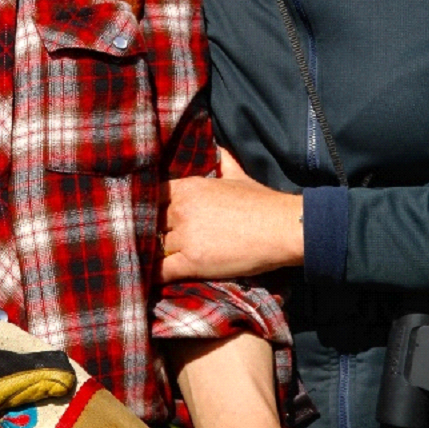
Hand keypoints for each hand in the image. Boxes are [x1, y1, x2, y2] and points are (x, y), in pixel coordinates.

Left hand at [161, 149, 302, 280]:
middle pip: (149, 223)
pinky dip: (153, 275)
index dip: (149, 209)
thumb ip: (224, 163)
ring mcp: (185, 235)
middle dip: (149, 232)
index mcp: (189, 187)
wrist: (282, 228)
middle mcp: (181, 209)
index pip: (152, 196)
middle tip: (148, 242)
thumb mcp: (238, 176)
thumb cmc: (263, 202)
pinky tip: (148, 278)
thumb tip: (221, 149)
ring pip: (152, 246)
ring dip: (150, 254)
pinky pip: (161, 270)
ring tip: (146, 261)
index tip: (150, 218)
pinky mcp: (192, 261)